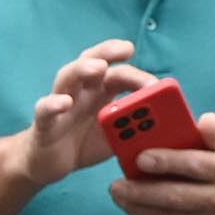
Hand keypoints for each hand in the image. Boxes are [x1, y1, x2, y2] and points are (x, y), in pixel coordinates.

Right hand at [18, 39, 149, 187]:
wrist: (49, 166)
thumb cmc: (84, 144)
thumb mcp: (117, 136)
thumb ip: (138, 127)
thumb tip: (170, 127)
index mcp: (99, 92)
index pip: (118, 73)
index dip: (137, 75)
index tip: (156, 85)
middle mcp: (80, 92)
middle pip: (91, 61)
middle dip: (108, 52)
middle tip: (126, 49)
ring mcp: (60, 105)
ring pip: (67, 78)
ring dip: (82, 69)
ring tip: (97, 67)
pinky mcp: (44, 125)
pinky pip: (45, 111)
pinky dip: (52, 105)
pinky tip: (62, 103)